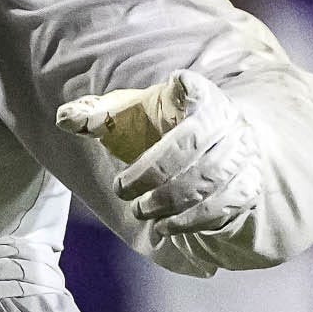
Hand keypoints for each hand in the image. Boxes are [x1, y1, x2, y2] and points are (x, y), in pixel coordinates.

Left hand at [58, 70, 258, 264]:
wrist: (210, 147)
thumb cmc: (158, 126)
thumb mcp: (126, 115)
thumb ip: (96, 115)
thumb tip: (65, 119)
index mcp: (196, 94)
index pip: (193, 87)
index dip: (187, 87)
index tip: (176, 84)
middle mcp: (225, 120)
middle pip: (192, 146)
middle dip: (155, 174)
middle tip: (122, 191)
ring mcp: (241, 153)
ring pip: (211, 178)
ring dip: (172, 201)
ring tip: (142, 213)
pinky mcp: (247, 184)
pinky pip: (226, 204)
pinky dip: (195, 220)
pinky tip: (168, 227)